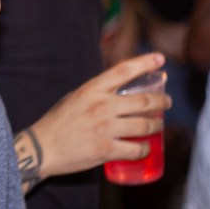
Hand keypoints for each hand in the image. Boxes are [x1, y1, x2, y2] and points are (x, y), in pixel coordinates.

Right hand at [29, 52, 170, 179]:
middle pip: (143, 100)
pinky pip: (136, 149)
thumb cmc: (58, 122)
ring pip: (145, 125)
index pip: (123, 70)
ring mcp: (104, 128)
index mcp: (91, 89)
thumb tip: (119, 91)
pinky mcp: (106, 149)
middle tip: (167, 102)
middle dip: (162, 102)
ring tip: (159, 126)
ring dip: (158, 126)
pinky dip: (145, 149)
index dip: (145, 63)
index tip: (160, 59)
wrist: (42, 148)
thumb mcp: (75, 98)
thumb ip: (96, 94)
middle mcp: (100, 105)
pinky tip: (146, 148)